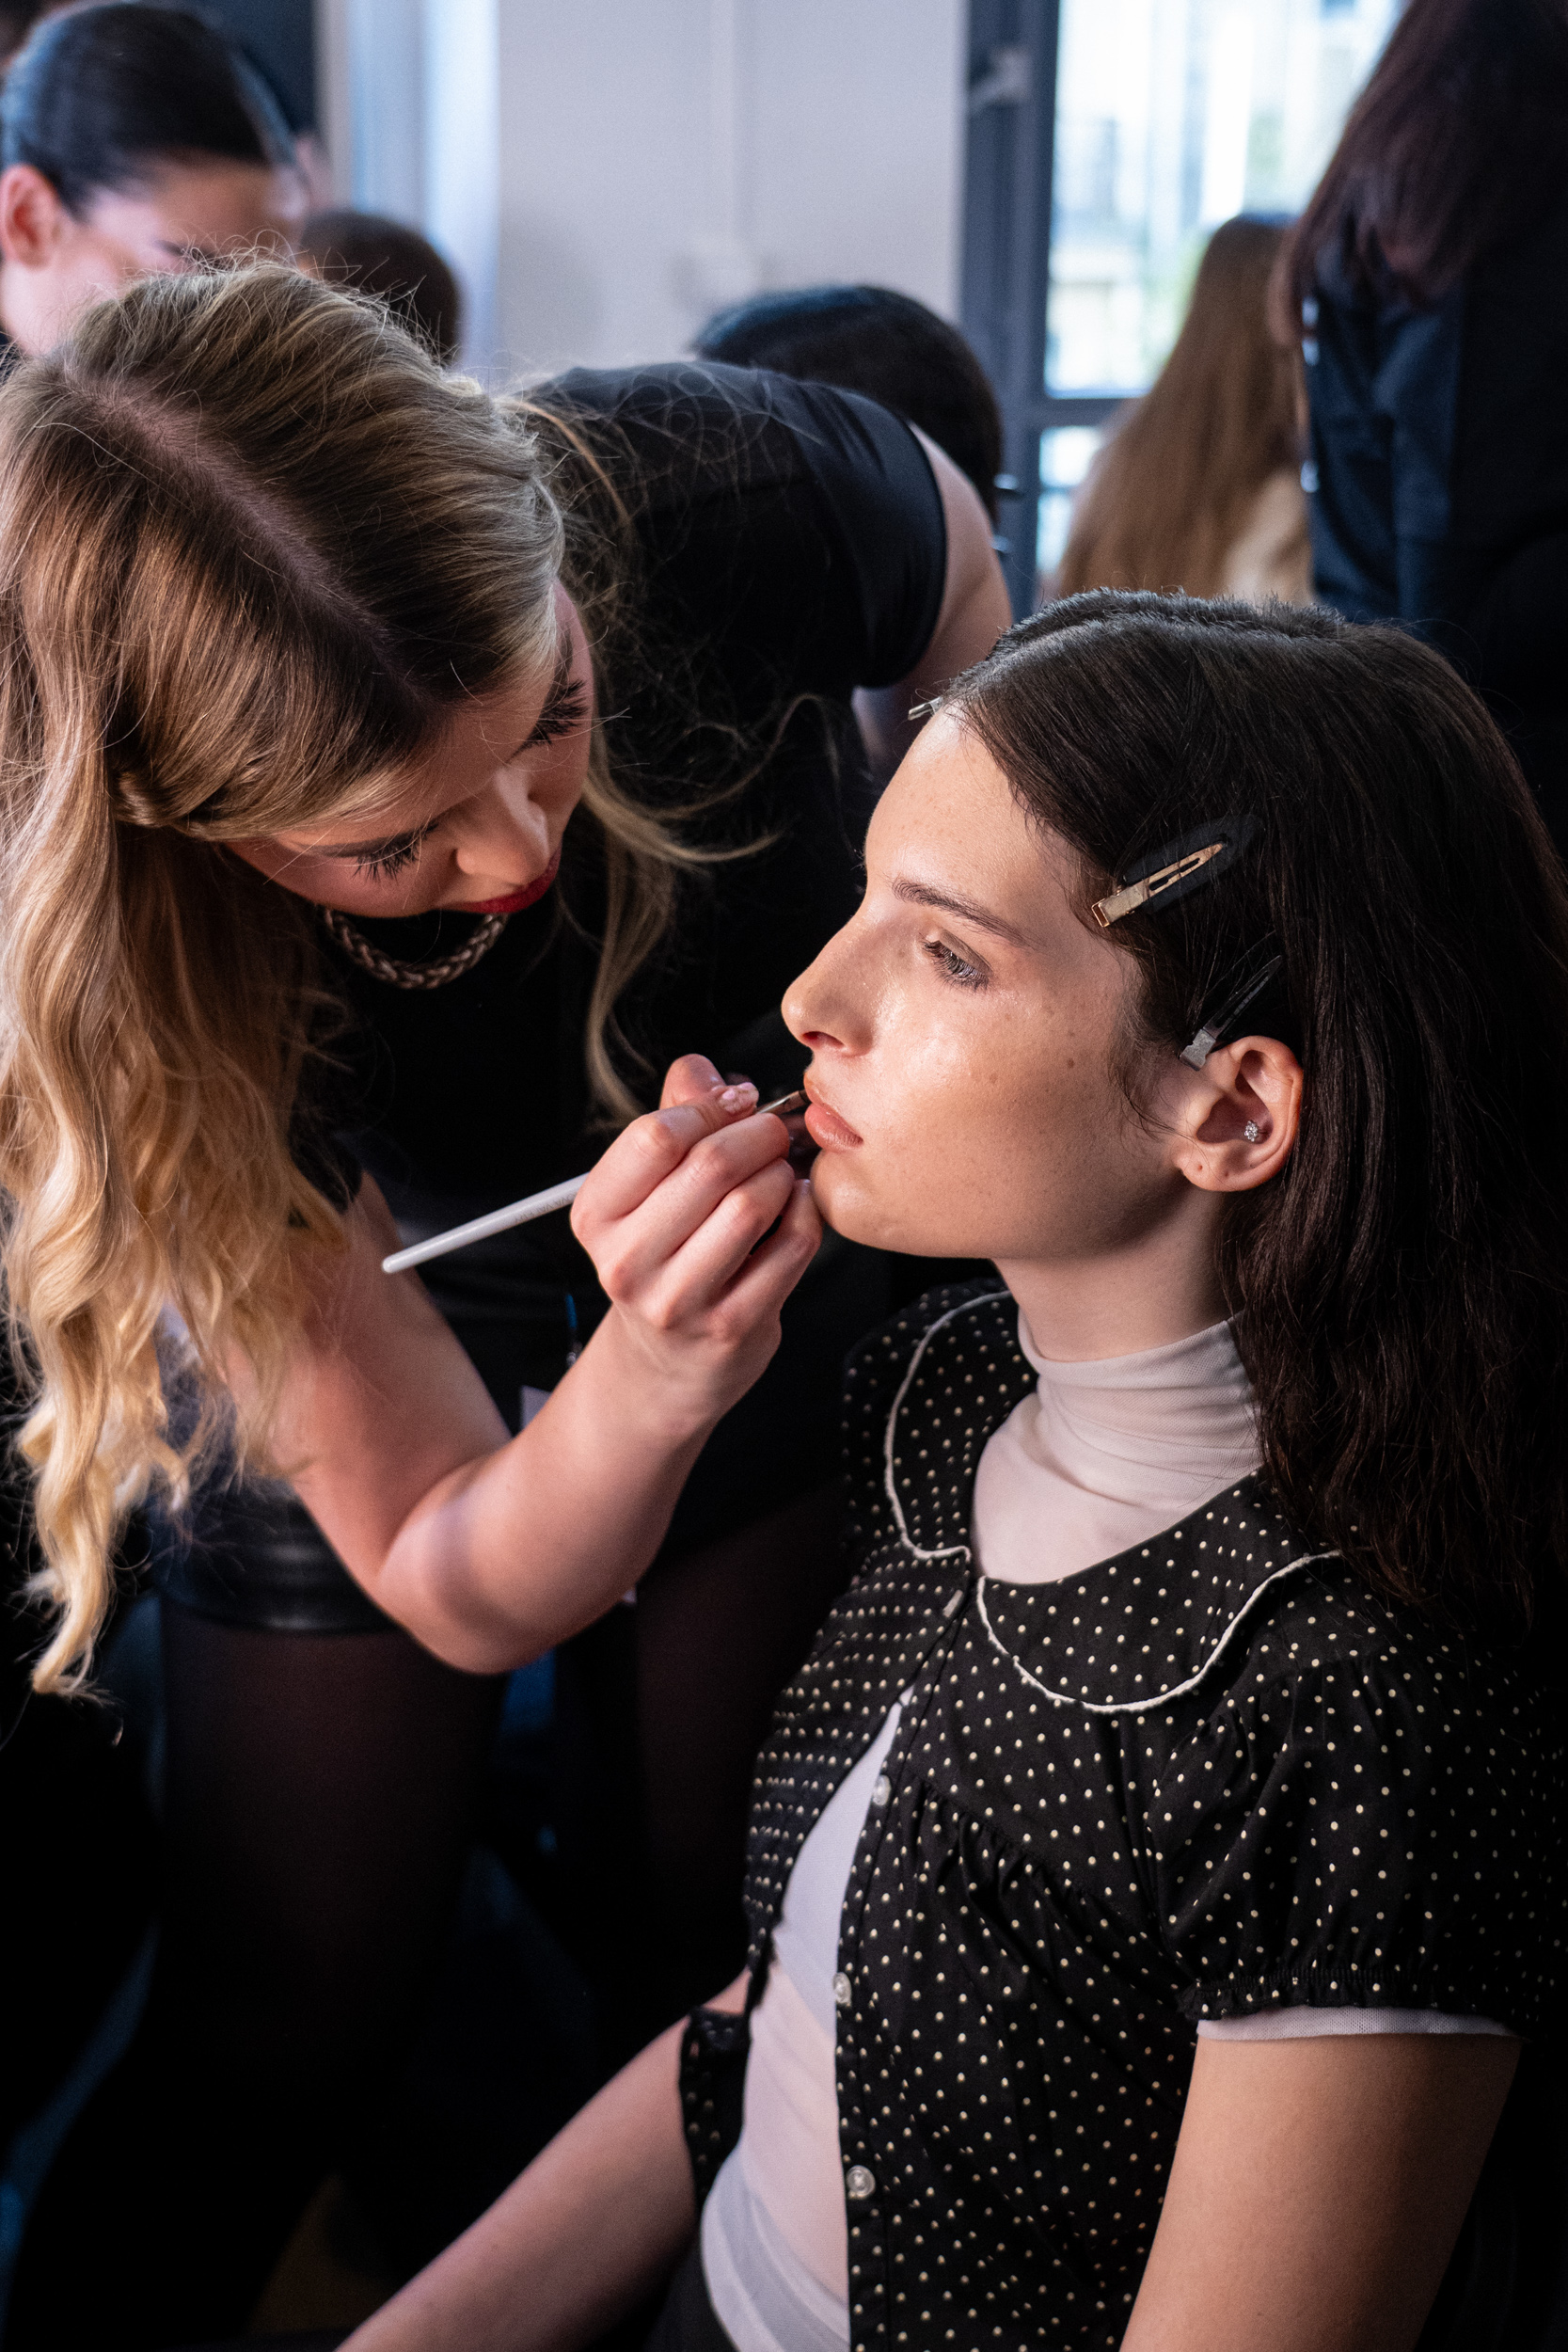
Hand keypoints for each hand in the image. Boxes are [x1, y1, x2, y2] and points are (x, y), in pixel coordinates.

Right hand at [570, 1054, 821, 1435]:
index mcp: (596, 1216)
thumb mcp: (648, 1192)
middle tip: (776, 1131)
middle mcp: (627, 1261)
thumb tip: (700, 1068)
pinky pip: (790, 1246)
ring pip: (752, 1204)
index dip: (710, 1107)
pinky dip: (806, 1215)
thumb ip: (673, 1121)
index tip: (737, 1103)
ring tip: (781, 1174)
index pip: (655, 1135)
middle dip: (758, 1134)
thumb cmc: (664, 1260)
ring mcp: (678, 1299)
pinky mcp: (731, 1326)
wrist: (667, 1365)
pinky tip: (798, 1208)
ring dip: (782, 1175)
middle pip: (710, 1164)